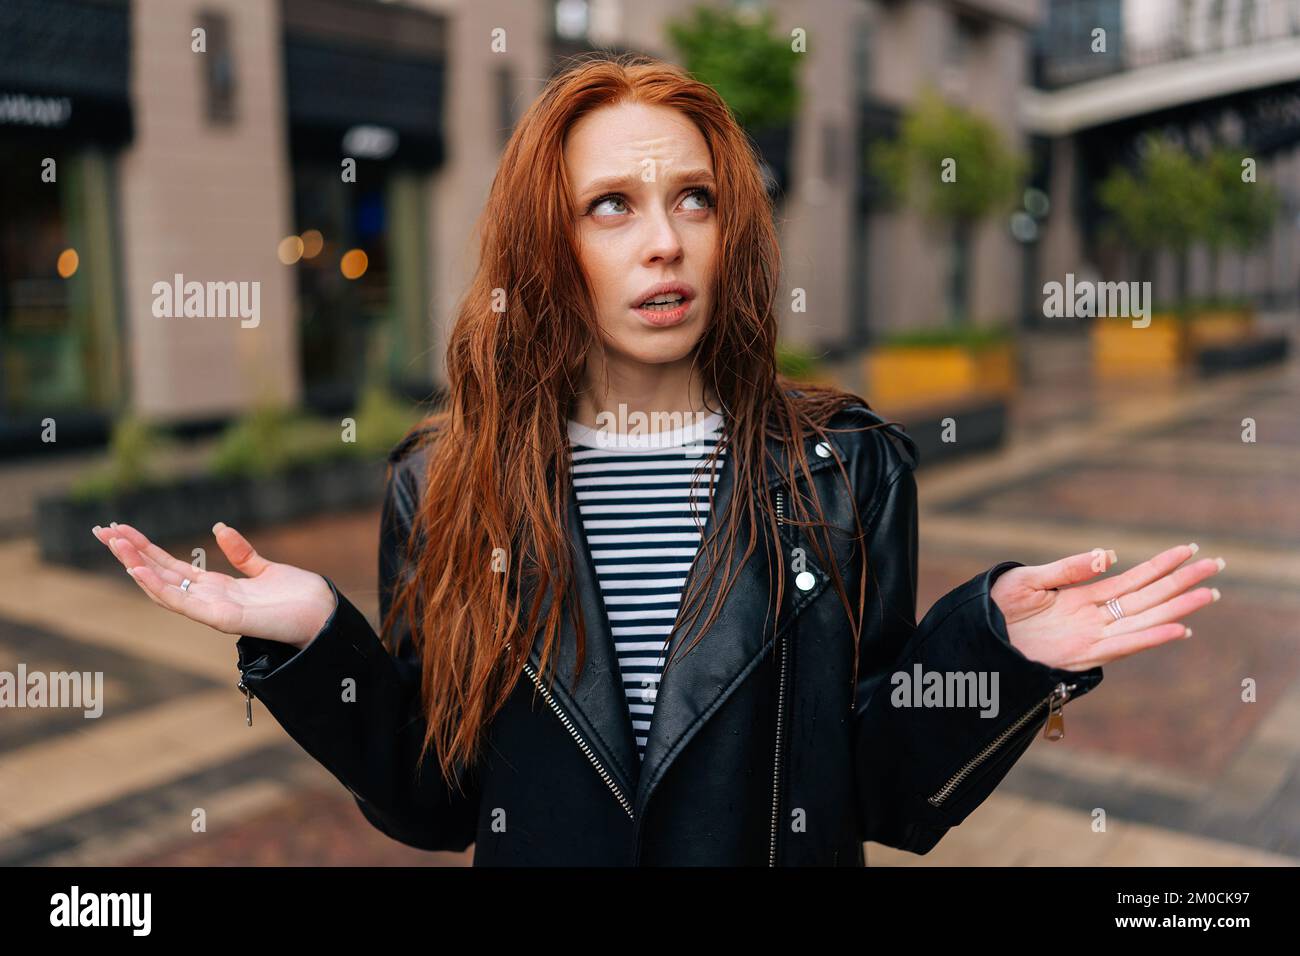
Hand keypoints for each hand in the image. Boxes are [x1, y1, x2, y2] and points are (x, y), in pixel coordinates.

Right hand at [92, 521, 336, 648]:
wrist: (323, 615)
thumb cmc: (298, 597)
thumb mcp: (265, 569)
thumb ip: (241, 552)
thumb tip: (220, 528)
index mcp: (216, 588)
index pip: (171, 566)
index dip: (145, 548)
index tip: (120, 529)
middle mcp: (208, 600)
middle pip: (160, 573)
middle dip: (130, 553)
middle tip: (100, 530)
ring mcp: (212, 611)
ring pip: (164, 587)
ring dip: (137, 564)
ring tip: (113, 543)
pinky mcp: (222, 618)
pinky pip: (182, 602)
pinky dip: (158, 587)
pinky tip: (137, 569)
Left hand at [989, 544, 1221, 671]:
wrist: (972, 639)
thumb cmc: (995, 609)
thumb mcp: (1029, 581)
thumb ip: (1068, 569)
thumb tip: (1108, 555)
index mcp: (1082, 597)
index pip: (1132, 578)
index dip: (1160, 565)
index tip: (1189, 550)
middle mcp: (1093, 618)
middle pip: (1148, 597)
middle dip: (1182, 583)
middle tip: (1217, 566)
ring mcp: (1091, 637)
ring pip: (1145, 620)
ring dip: (1177, 608)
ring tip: (1209, 593)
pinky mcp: (1081, 656)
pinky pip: (1124, 645)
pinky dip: (1151, 638)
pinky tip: (1178, 628)